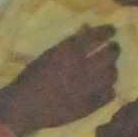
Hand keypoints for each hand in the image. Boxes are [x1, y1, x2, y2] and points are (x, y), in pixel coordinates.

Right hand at [0, 24, 120, 134]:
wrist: (24, 107)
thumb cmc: (30, 78)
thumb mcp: (48, 54)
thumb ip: (68, 43)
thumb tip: (86, 28)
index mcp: (69, 52)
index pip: (96, 37)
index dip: (106, 32)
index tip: (111, 30)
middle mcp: (83, 68)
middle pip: (109, 55)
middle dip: (114, 50)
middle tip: (114, 48)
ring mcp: (88, 88)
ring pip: (111, 75)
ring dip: (112, 69)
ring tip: (110, 69)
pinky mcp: (88, 106)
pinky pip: (108, 96)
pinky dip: (109, 90)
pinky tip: (106, 89)